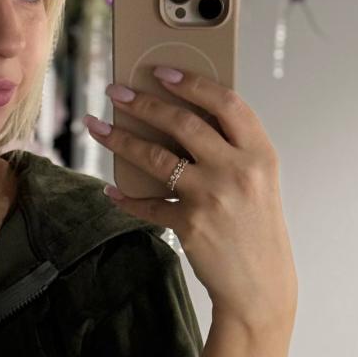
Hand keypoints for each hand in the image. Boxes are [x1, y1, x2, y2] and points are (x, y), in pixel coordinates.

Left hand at [85, 70, 297, 329]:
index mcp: (260, 153)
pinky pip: (148, 204)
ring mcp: (213, 197)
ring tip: (96, 127)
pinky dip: (126, 198)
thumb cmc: (256, 228)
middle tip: (116, 92)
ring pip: (156, 157)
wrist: (260, 284)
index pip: (226, 102)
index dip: (192, 82)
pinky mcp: (190, 225)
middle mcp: (237, 171)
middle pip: (183, 123)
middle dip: (144, 103)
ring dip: (120, 140)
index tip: (162, 72)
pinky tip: (112, 191)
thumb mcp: (259, 181)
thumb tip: (181, 119)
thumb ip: (231, 150)